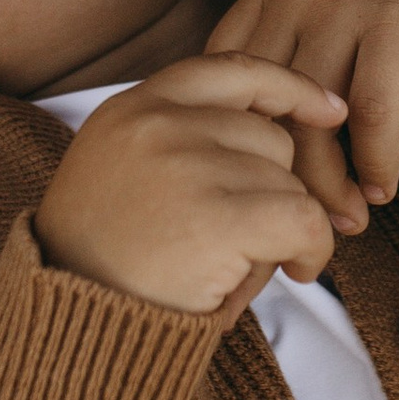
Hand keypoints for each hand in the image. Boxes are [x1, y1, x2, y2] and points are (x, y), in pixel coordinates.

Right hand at [34, 55, 348, 318]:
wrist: (71, 331)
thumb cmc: (107, 265)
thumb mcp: (130, 176)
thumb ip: (189, 141)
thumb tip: (292, 127)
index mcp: (131, 107)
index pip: (231, 69)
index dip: (288, 87)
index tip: (327, 108)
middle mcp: (155, 123)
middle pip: (270, 135)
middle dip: (272, 187)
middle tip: (233, 241)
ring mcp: (184, 165)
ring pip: (288, 179)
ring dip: (279, 226)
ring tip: (228, 264)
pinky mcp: (216, 217)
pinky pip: (304, 219)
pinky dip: (312, 249)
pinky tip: (294, 270)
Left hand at [204, 0, 398, 231]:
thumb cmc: (365, 3)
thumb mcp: (303, 15)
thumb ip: (271, 66)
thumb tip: (238, 164)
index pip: (226, 90)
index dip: (235, 155)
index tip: (250, 201)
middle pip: (267, 112)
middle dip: (280, 184)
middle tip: (296, 231)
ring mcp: (343, 8)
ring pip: (315, 121)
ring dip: (329, 185)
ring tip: (345, 220)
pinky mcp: (394, 23)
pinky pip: (375, 112)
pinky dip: (377, 161)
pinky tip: (381, 188)